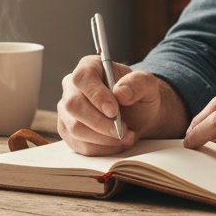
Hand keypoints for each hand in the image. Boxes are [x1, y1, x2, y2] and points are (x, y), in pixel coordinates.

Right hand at [56, 57, 182, 154]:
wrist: (138, 115)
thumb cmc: (138, 96)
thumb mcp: (147, 85)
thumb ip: (138, 83)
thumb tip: (121, 92)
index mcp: (89, 67)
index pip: (83, 78)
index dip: (96, 95)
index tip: (114, 111)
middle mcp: (72, 87)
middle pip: (73, 106)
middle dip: (101, 123)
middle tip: (124, 130)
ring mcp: (67, 111)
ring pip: (75, 128)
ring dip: (103, 138)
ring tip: (125, 137)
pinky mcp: (68, 131)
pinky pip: (79, 145)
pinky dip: (101, 148)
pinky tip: (115, 143)